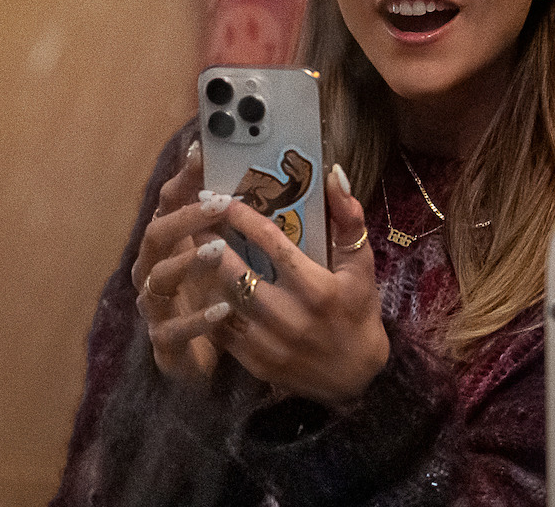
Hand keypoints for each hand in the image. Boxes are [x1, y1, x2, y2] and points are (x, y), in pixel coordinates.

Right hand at [132, 140, 235, 382]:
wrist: (220, 360)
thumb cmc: (231, 297)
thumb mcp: (243, 255)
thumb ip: (254, 221)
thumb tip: (299, 179)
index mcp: (173, 241)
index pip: (170, 200)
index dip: (183, 176)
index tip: (202, 152)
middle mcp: (156, 267)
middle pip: (156, 233)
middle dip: (185, 217)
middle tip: (219, 203)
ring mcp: (156, 304)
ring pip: (160, 276)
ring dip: (188, 261)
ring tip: (219, 250)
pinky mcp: (165, 341)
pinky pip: (174, 328)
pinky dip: (198, 319)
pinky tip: (224, 309)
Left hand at [211, 164, 388, 404]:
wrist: (355, 380)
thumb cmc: (358, 313)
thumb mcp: (361, 267)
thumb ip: (349, 219)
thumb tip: (334, 174)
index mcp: (317, 289)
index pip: (273, 245)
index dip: (244, 218)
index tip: (224, 197)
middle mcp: (291, 317)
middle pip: (237, 272)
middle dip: (212, 241)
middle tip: (196, 217)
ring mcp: (270, 343)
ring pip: (223, 300)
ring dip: (206, 272)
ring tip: (192, 245)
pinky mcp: (255, 363)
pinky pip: (221, 329)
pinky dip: (209, 304)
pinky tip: (201, 284)